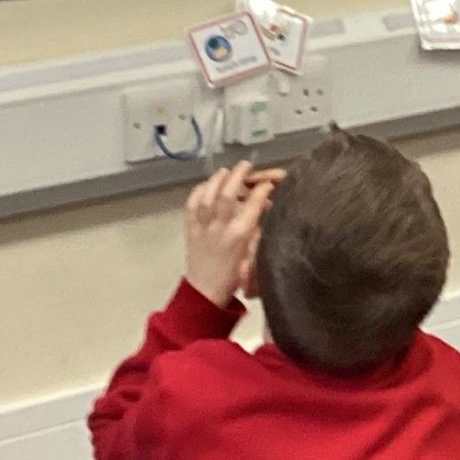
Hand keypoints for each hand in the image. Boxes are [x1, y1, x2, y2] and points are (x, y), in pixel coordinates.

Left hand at [182, 161, 281, 308]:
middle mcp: (220, 228)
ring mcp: (203, 227)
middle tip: (246, 166)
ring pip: (208, 196)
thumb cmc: (234, 277)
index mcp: (240, 236)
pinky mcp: (190, 230)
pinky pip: (192, 205)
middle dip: (238, 176)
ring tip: (225, 171)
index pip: (253, 204)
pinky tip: (206, 185)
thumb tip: (263, 210)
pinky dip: (198, 192)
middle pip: (227, 194)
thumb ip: (258, 232)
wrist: (205, 293)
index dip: (262, 189)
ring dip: (217, 180)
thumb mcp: (254, 256)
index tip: (268, 182)